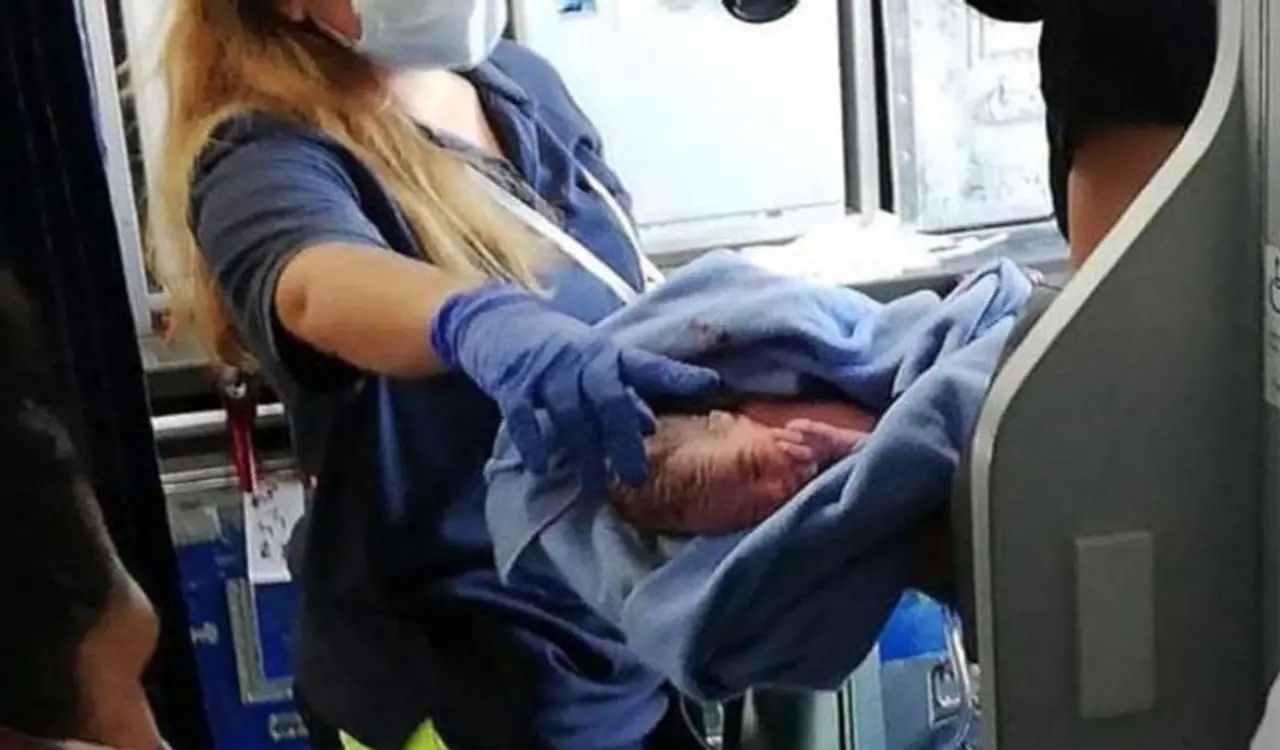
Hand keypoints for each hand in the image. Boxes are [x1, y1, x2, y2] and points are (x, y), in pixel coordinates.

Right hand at [430, 285, 719, 493]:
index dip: (679, 375)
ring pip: (569, 412)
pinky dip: (531, 440)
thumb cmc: (562, 353)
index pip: (650, 366)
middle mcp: (583, 360)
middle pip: (609, 397)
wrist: (502, 321)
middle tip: (636, 477)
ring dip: (584, 450)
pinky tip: (540, 466)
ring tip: (596, 486)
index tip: (712, 384)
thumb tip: (650, 427)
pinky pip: (522, 414)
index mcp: (611, 355)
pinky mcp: (513, 382)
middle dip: (623, 438)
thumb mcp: (598, 366)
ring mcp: (547, 371)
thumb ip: (624, 394)